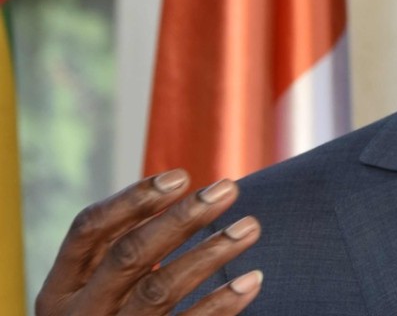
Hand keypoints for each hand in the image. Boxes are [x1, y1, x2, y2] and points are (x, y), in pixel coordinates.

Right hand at [36, 170, 261, 314]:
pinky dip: (222, 303)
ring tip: (250, 226)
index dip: (133, 199)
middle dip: (181, 218)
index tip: (181, 176)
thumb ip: (122, 247)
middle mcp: (81, 313)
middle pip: (130, 254)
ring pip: (160, 289)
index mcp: (61, 287)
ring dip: (210, 252)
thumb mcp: (95, 287)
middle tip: (228, 189)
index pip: (89, 229)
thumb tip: (178, 188)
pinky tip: (252, 279)